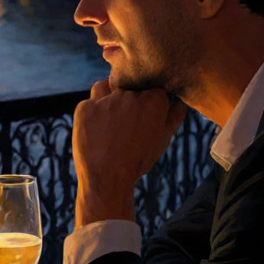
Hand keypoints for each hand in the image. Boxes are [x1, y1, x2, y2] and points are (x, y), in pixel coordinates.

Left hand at [72, 79, 186, 226]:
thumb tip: (179, 99)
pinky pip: (90, 101)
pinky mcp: (84, 107)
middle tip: (126, 122)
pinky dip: (94, 112)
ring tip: (111, 122)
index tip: (145, 114)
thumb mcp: (163, 138)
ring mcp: (105, 99)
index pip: (153, 87)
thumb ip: (174, 114)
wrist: (106, 178)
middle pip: (130, 85)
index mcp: (153, 100)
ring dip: (110, 97)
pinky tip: (97, 129)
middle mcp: (129, 95)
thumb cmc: (138, 159)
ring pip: (108, 86)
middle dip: (129, 98)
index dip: (149, 101)